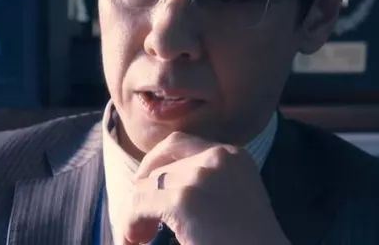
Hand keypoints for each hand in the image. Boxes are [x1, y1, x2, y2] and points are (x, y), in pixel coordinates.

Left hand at [118, 131, 290, 244]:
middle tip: (142, 221)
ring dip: (136, 212)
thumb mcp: (234, 199)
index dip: (155, 164)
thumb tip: (154, 184)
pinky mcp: (185, 200)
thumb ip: (206, 184)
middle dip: (144, 191)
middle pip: (159, 164)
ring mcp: (201, 176)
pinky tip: (136, 239)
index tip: (148, 190)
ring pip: (146, 186)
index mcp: (233, 156)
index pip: (177, 143)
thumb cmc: (248, 241)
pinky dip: (130, 224)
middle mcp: (217, 158)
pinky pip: (139, 205)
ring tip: (139, 236)